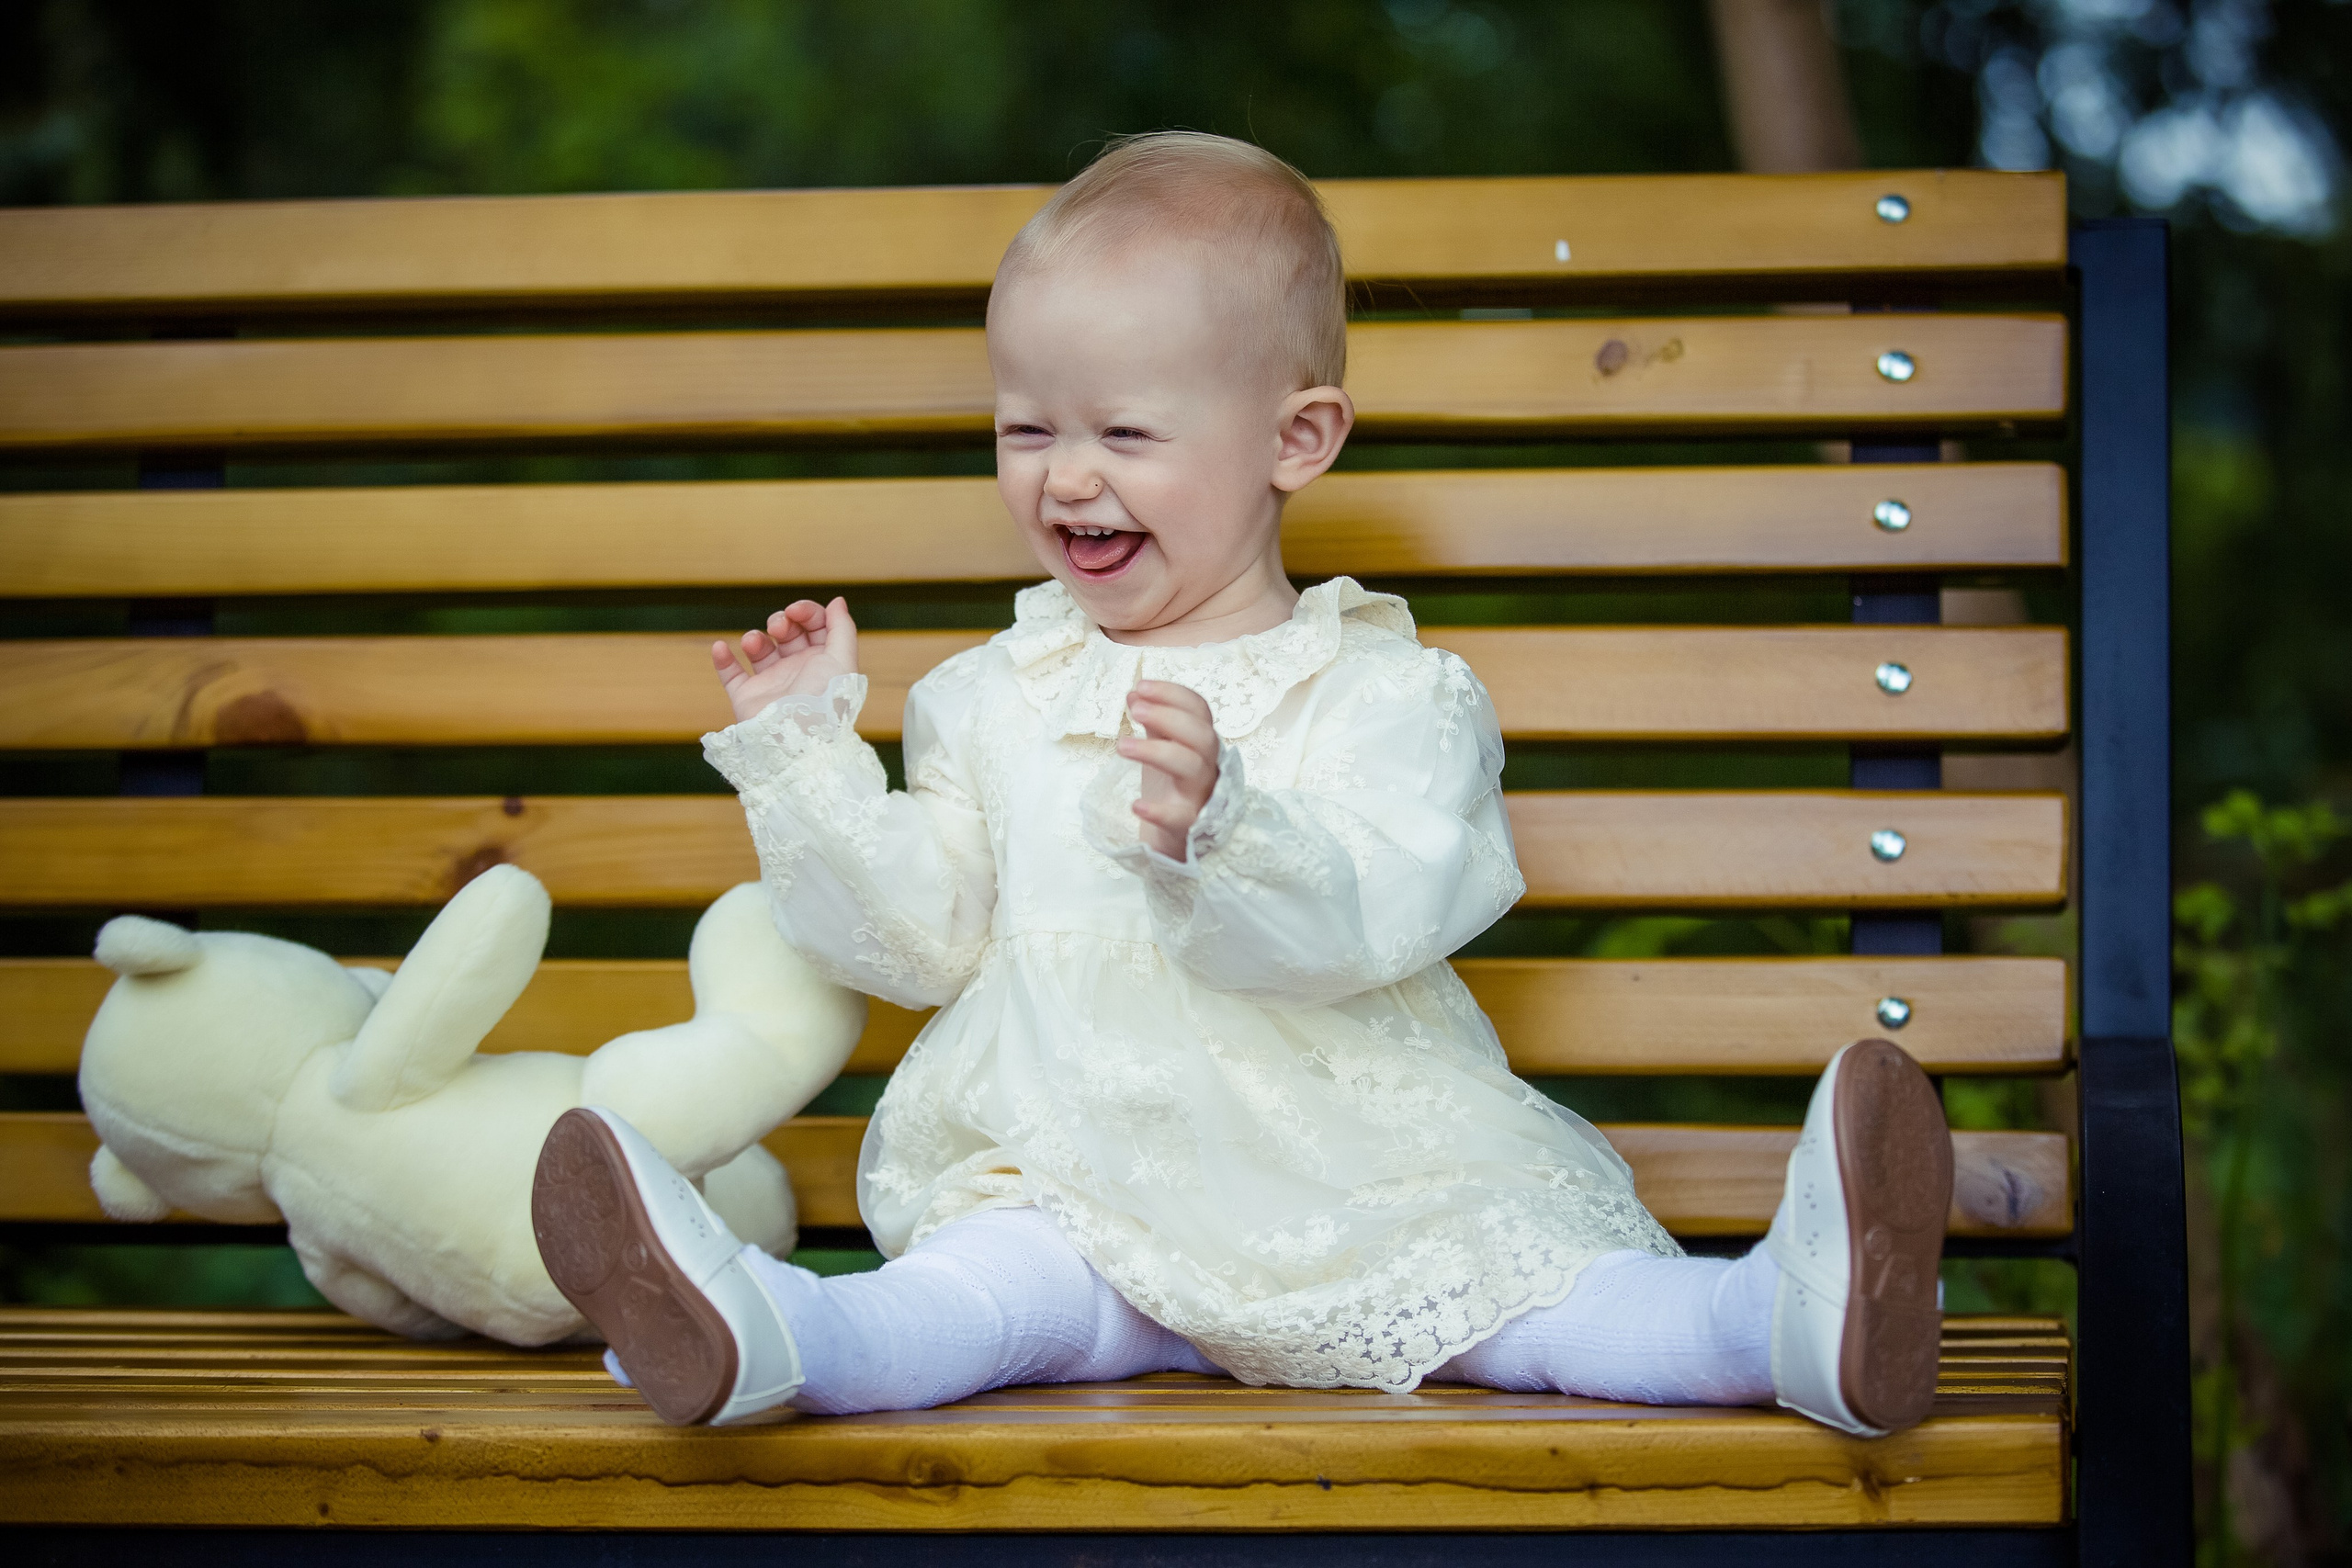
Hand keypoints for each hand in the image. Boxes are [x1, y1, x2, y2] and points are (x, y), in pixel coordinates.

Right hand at [711, 597, 859, 724]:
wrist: (796, 740)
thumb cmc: (823, 701)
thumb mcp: (842, 660)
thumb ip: (842, 628)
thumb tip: (837, 602)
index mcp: (822, 661)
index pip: (814, 625)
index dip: (806, 612)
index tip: (796, 611)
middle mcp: (798, 671)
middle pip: (787, 633)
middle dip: (781, 621)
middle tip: (779, 627)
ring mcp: (772, 684)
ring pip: (760, 649)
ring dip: (755, 637)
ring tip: (754, 642)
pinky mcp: (747, 697)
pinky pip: (730, 674)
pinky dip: (723, 658)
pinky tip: (722, 647)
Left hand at [1119, 681, 1218, 860]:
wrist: (1179, 839)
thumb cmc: (1172, 789)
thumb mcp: (1163, 749)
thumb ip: (1154, 722)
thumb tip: (1135, 693)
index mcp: (1200, 744)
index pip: (1199, 710)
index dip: (1173, 694)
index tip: (1141, 686)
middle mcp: (1207, 766)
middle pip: (1201, 736)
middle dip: (1169, 717)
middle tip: (1136, 709)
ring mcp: (1201, 796)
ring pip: (1192, 768)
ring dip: (1157, 751)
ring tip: (1121, 746)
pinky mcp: (1190, 826)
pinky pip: (1181, 818)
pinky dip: (1160, 811)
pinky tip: (1136, 805)